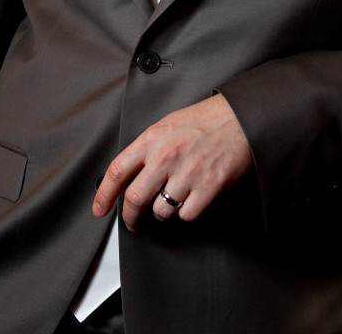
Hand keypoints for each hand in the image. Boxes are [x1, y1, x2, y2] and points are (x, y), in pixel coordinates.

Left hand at [92, 94, 252, 231]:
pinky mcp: (208, 187)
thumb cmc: (205, 119)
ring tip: (171, 202)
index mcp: (152, 139)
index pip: (116, 172)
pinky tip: (192, 199)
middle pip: (135, 199)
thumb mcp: (168, 124)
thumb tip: (130, 174)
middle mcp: (166, 156)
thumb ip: (148, 148)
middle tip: (133, 223)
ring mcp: (187, 173)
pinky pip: (187, 215)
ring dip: (162, 213)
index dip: (104, 196)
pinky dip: (186, 213)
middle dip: (130, 218)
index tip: (100, 209)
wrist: (240, 118)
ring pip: (161, 212)